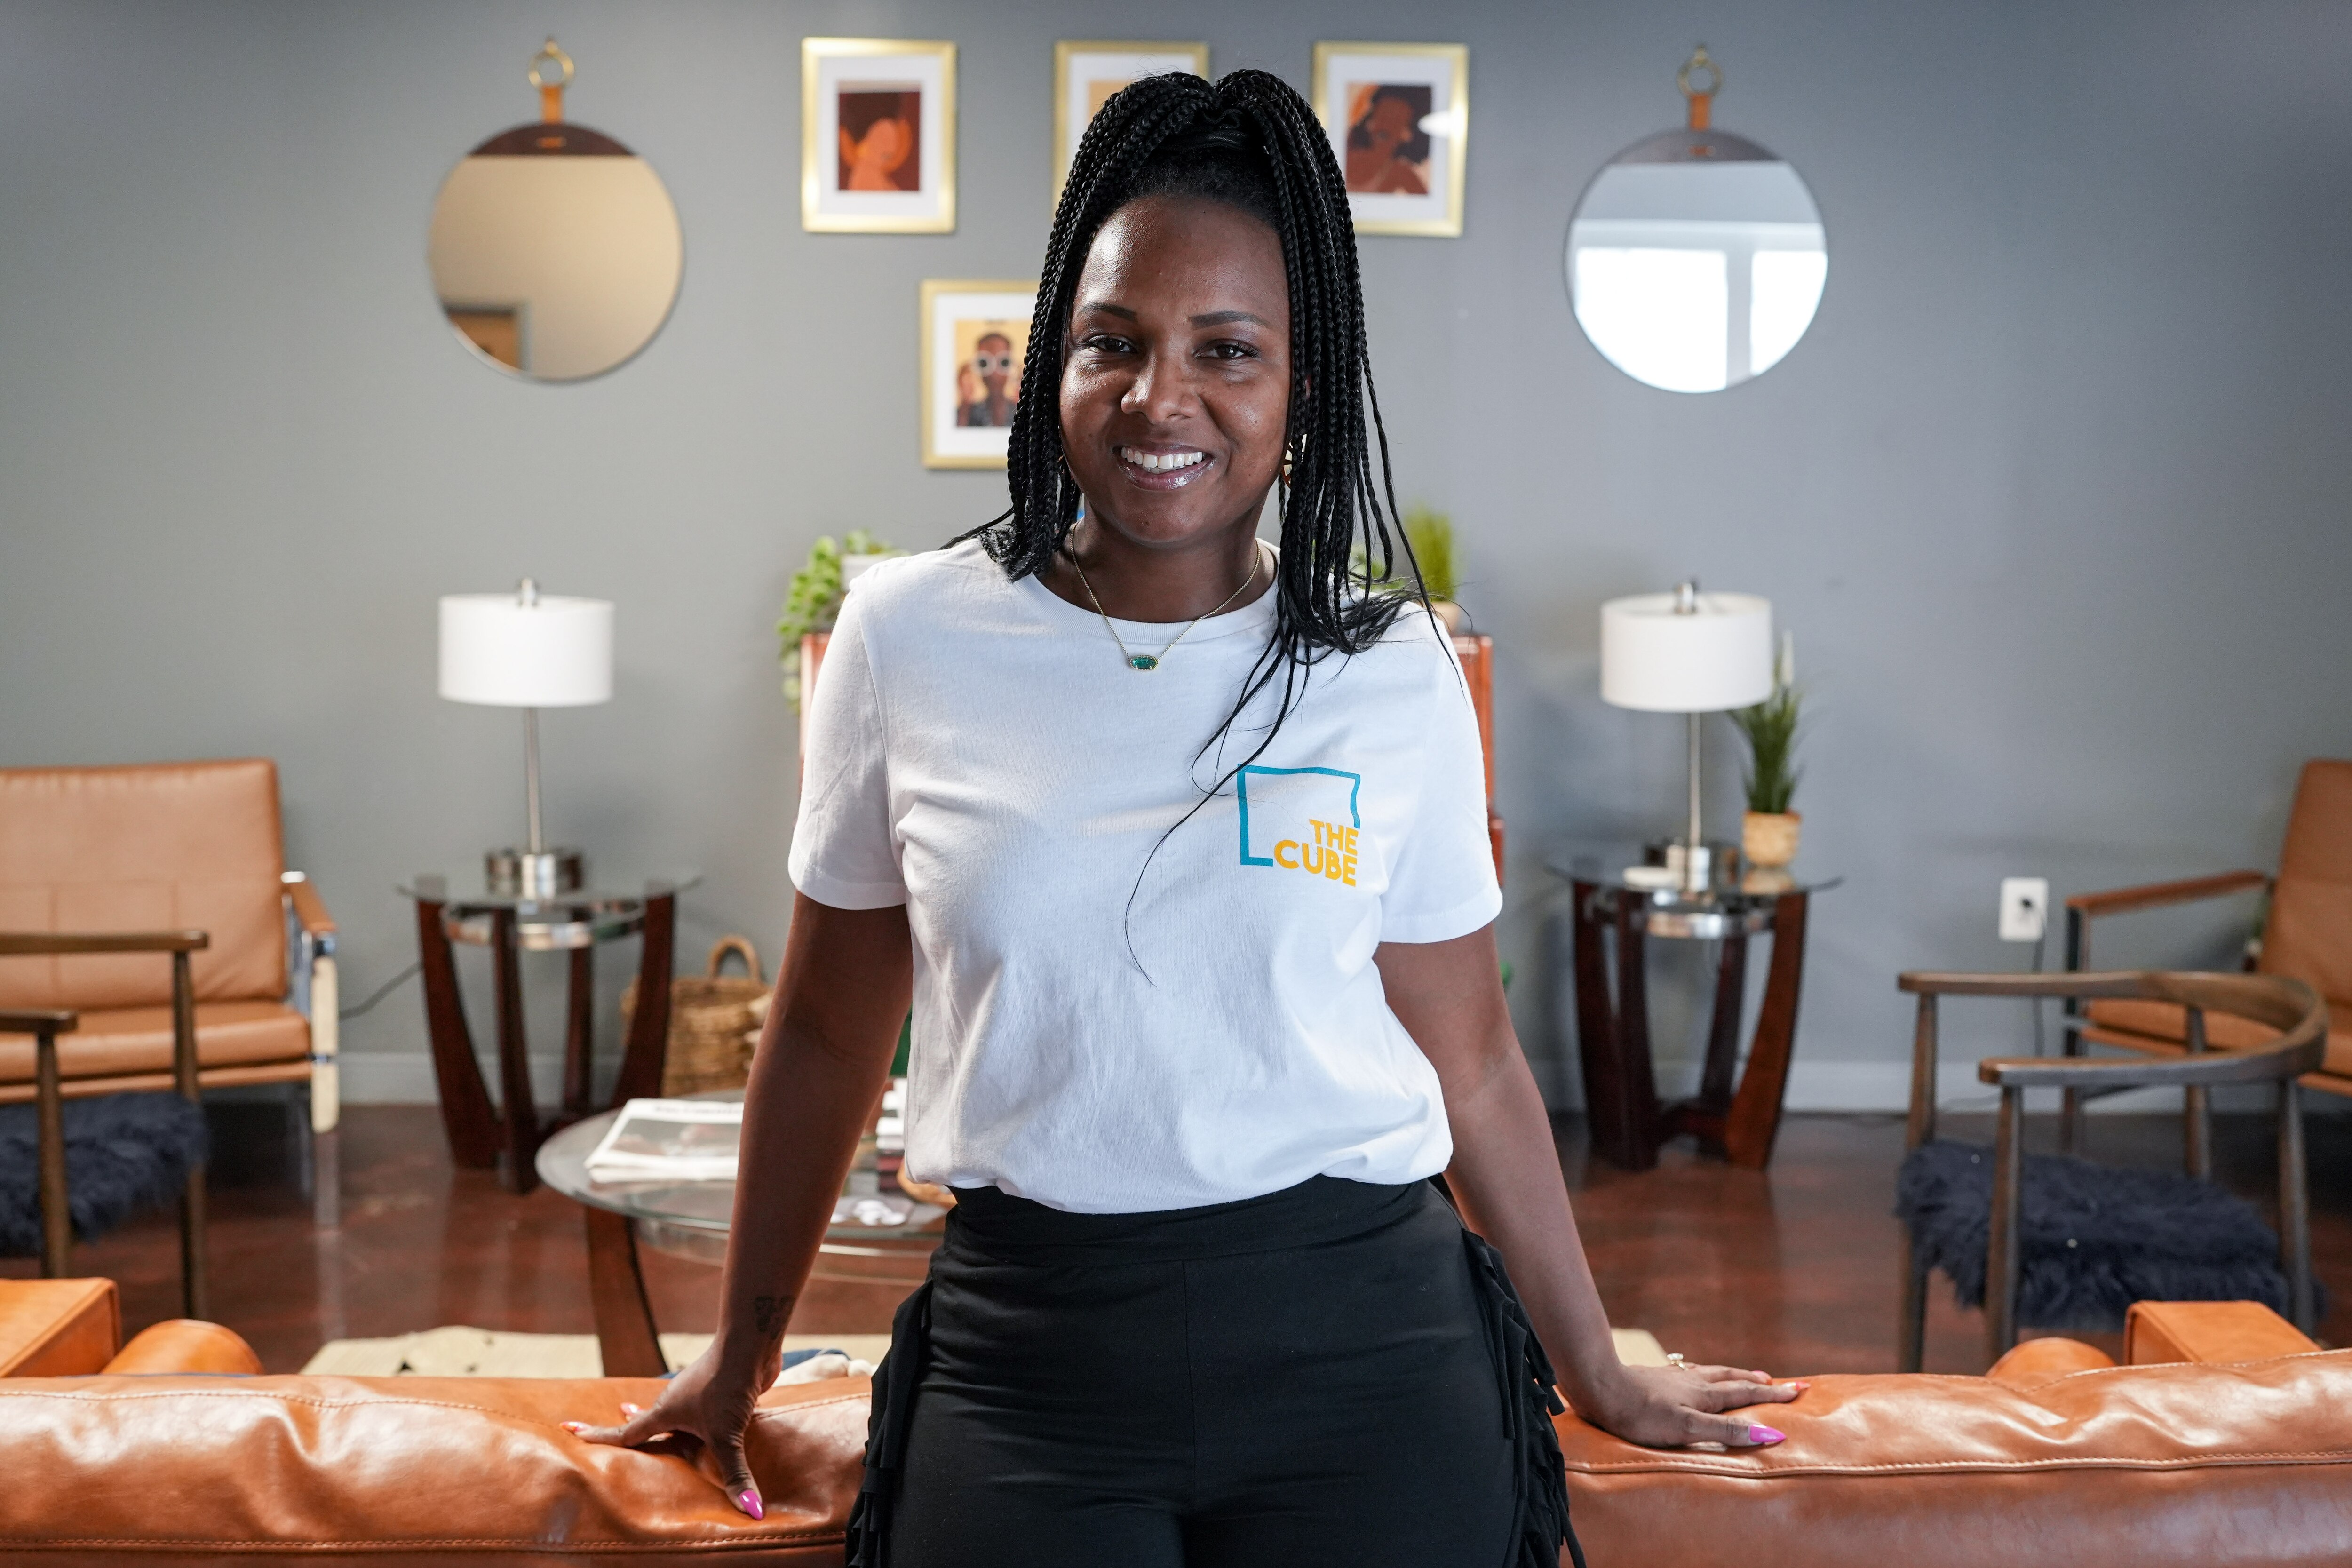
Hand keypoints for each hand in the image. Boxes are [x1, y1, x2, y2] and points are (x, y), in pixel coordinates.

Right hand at [569, 1340, 779, 1517]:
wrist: (749, 1344)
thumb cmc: (726, 1385)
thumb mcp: (726, 1436)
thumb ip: (735, 1473)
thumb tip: (751, 1511)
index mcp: (665, 1412)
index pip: (626, 1432)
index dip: (599, 1436)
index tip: (571, 1430)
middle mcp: (676, 1401)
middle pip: (649, 1422)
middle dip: (631, 1428)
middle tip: (614, 1437)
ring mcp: (697, 1394)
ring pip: (677, 1417)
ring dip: (668, 1427)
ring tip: (660, 1438)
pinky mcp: (719, 1392)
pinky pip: (704, 1414)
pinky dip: (699, 1423)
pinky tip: (708, 1428)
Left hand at [1579, 1361, 1803, 1448]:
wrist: (1599, 1387)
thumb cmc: (1642, 1414)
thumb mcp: (1688, 1428)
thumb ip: (1726, 1433)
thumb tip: (1770, 1434)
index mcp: (1705, 1395)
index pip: (1747, 1394)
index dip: (1773, 1395)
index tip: (1799, 1391)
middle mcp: (1693, 1382)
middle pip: (1733, 1380)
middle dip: (1759, 1383)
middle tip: (1780, 1383)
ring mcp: (1673, 1378)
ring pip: (1712, 1374)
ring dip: (1734, 1376)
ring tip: (1746, 1377)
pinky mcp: (1655, 1378)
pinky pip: (1690, 1375)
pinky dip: (1705, 1375)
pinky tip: (1695, 1377)